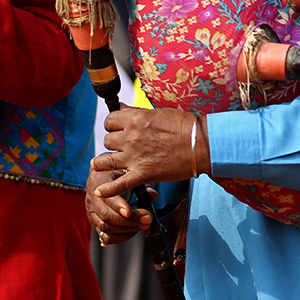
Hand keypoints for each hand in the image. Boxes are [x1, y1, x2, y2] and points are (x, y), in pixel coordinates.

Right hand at [86, 167, 153, 246]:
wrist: (100, 176)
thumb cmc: (115, 173)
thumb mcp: (127, 171)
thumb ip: (139, 182)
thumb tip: (153, 196)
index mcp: (99, 183)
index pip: (106, 197)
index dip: (117, 206)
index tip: (129, 211)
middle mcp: (92, 200)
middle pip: (106, 216)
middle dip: (128, 221)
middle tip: (147, 219)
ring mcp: (92, 213)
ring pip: (106, 228)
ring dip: (127, 230)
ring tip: (144, 225)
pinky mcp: (96, 224)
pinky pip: (105, 236)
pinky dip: (120, 237)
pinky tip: (133, 231)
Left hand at [91, 108, 207, 198]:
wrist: (201, 144)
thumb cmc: (184, 126)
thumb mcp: (158, 112)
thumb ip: (137, 112)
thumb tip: (122, 108)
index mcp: (135, 119)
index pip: (110, 120)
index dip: (112, 125)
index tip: (117, 129)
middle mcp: (130, 137)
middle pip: (108, 140)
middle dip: (113, 142)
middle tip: (120, 146)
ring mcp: (134, 157)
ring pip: (106, 160)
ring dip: (102, 162)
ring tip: (99, 164)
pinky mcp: (142, 174)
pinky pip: (119, 184)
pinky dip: (107, 190)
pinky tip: (98, 192)